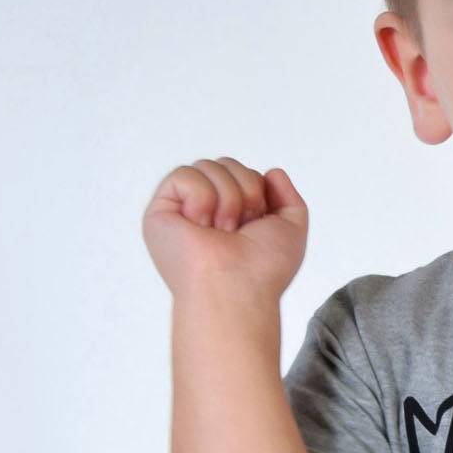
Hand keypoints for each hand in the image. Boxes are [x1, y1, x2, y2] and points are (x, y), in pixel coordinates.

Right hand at [142, 157, 308, 303]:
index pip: (244, 173)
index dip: (258, 192)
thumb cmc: (264, 270)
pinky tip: (200, 226)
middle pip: (227, 164)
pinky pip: (184, 174)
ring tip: (221, 233)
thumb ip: (289, 198)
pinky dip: (201, 198)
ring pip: (207, 166)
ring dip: (227, 200)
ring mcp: (182, 211)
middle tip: (239, 231)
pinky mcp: (160, 212)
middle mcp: (206, 211)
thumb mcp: (292, 229)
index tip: (257, 225)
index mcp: (232, 215)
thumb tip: (272, 172)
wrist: (239, 288)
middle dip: (245, 192)